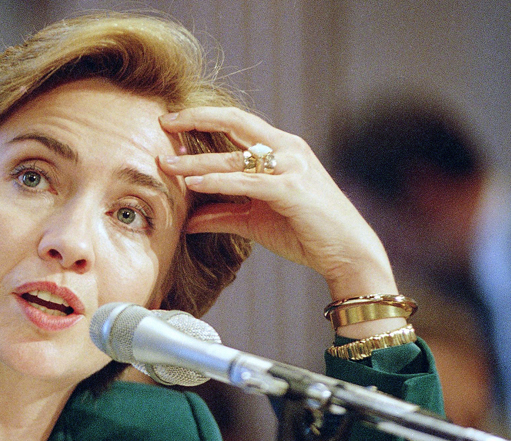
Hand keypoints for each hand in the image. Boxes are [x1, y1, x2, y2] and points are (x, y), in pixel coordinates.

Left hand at [158, 107, 398, 303]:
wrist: (347, 252)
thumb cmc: (305, 232)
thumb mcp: (255, 220)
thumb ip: (222, 214)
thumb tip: (187, 221)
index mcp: (282, 147)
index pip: (237, 122)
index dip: (204, 118)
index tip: (172, 122)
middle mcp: (288, 149)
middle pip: (235, 121)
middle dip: (196, 119)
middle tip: (163, 121)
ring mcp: (292, 167)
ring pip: (235, 156)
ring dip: (197, 159)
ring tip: (166, 163)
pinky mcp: (291, 190)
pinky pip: (246, 181)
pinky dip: (217, 181)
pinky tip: (192, 183)